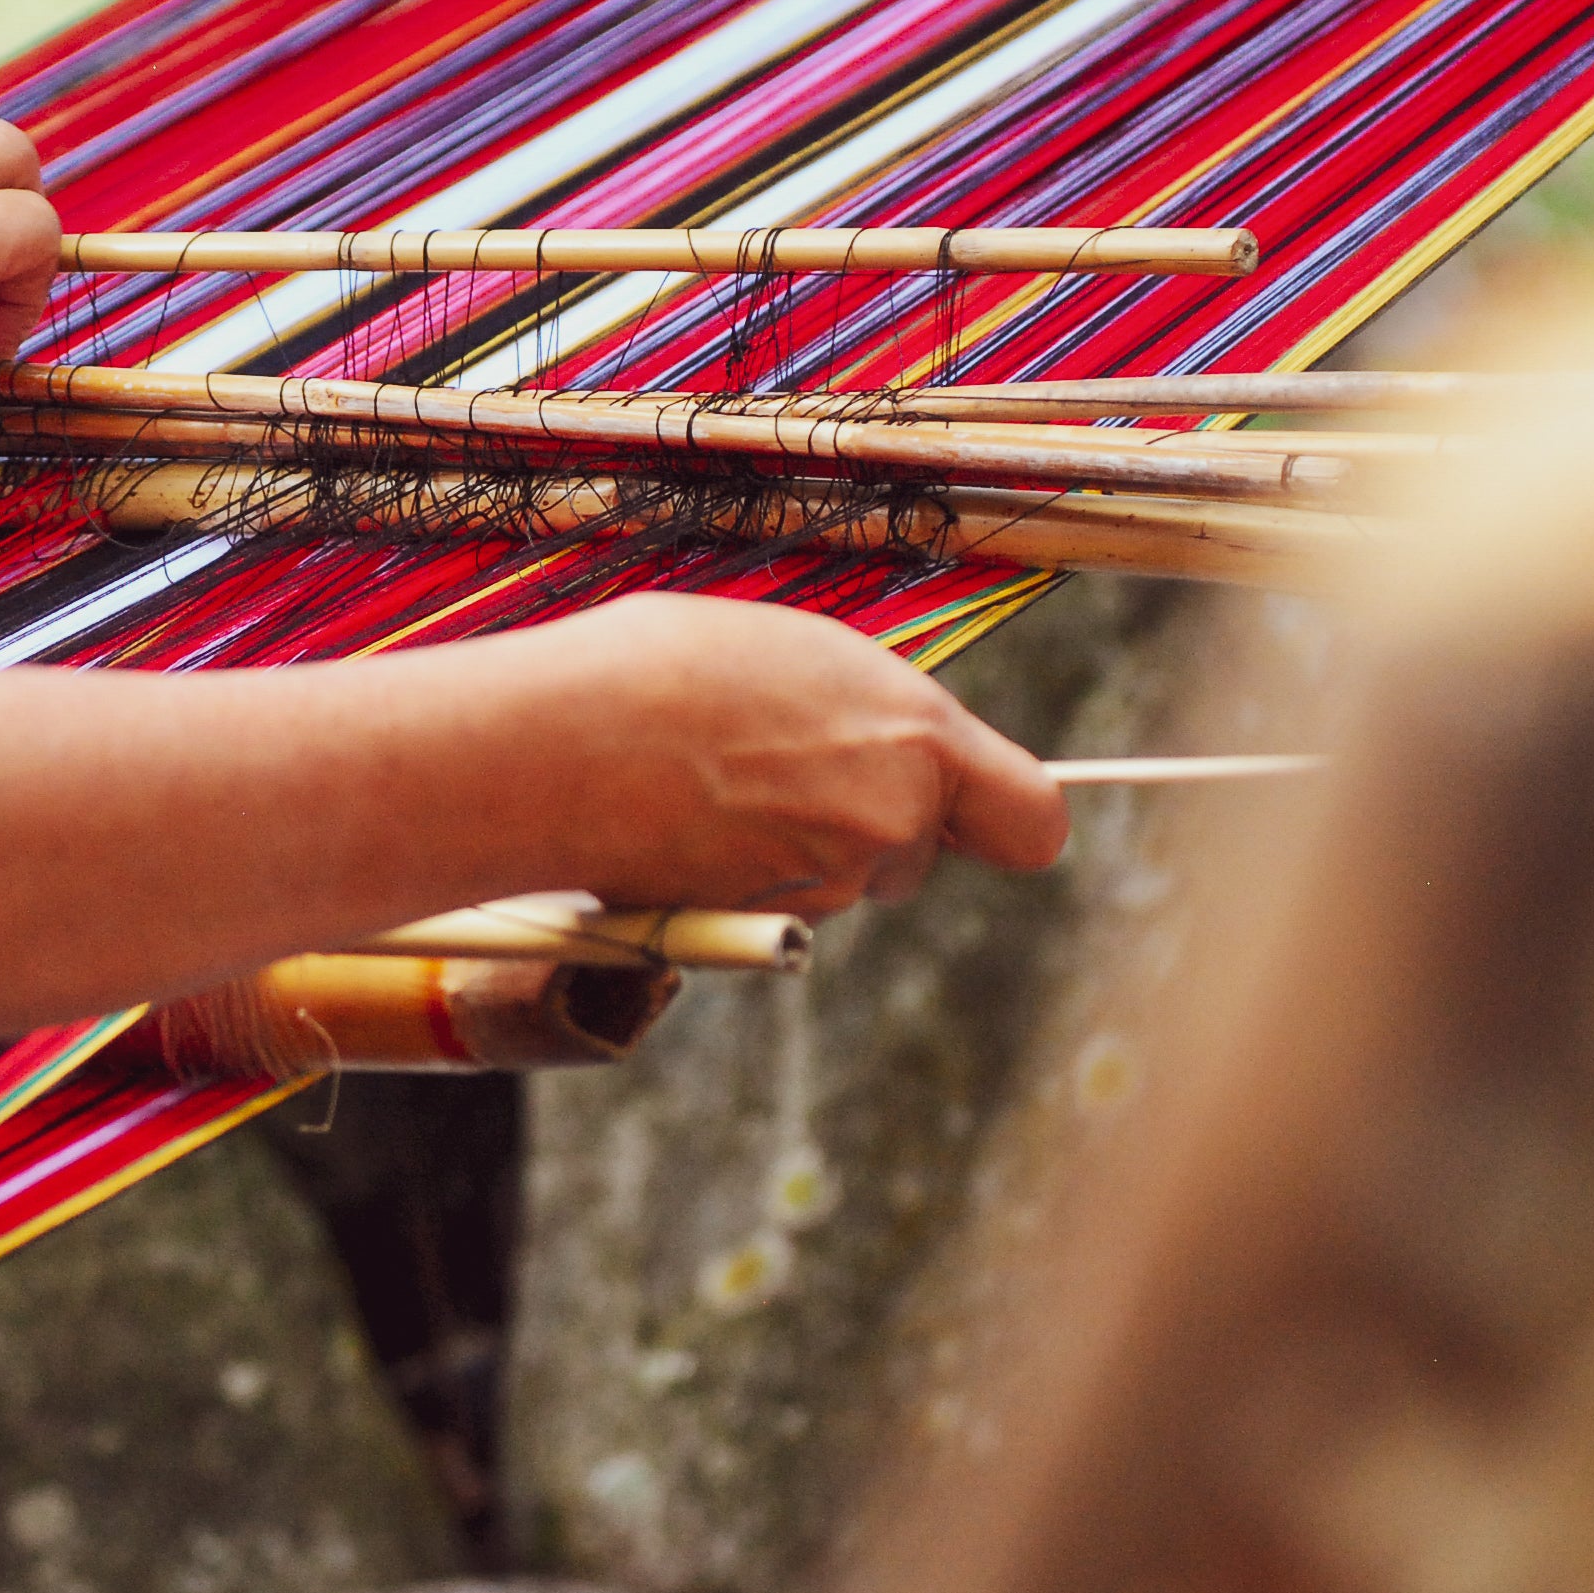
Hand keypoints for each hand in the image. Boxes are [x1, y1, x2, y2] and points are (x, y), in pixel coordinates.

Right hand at [520, 594, 1066, 911]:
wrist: (561, 740)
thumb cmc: (668, 670)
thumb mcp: (799, 658)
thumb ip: (868, 716)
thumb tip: (880, 744)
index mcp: (916, 736)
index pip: (1032, 819)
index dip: (1001, 820)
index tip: (972, 813)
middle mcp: (890, 822)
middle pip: (913, 855)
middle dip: (865, 830)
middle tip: (779, 772)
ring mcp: (828, 888)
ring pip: (837, 886)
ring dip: (790, 854)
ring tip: (709, 787)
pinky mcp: (764, 934)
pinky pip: (772, 915)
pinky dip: (738, 885)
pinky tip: (681, 830)